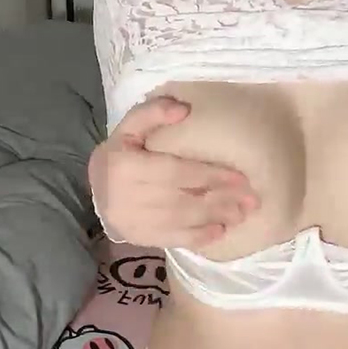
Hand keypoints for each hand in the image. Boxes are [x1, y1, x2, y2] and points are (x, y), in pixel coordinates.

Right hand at [89, 96, 259, 248]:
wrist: (96, 190)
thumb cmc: (119, 154)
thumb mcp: (129, 127)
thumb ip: (152, 112)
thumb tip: (184, 109)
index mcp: (124, 165)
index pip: (175, 172)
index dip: (209, 175)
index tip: (240, 178)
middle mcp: (127, 196)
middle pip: (183, 199)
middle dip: (220, 200)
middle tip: (251, 199)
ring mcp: (133, 220)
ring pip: (181, 221)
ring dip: (216, 218)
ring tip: (242, 214)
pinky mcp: (139, 237)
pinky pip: (173, 239)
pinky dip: (199, 237)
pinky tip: (220, 231)